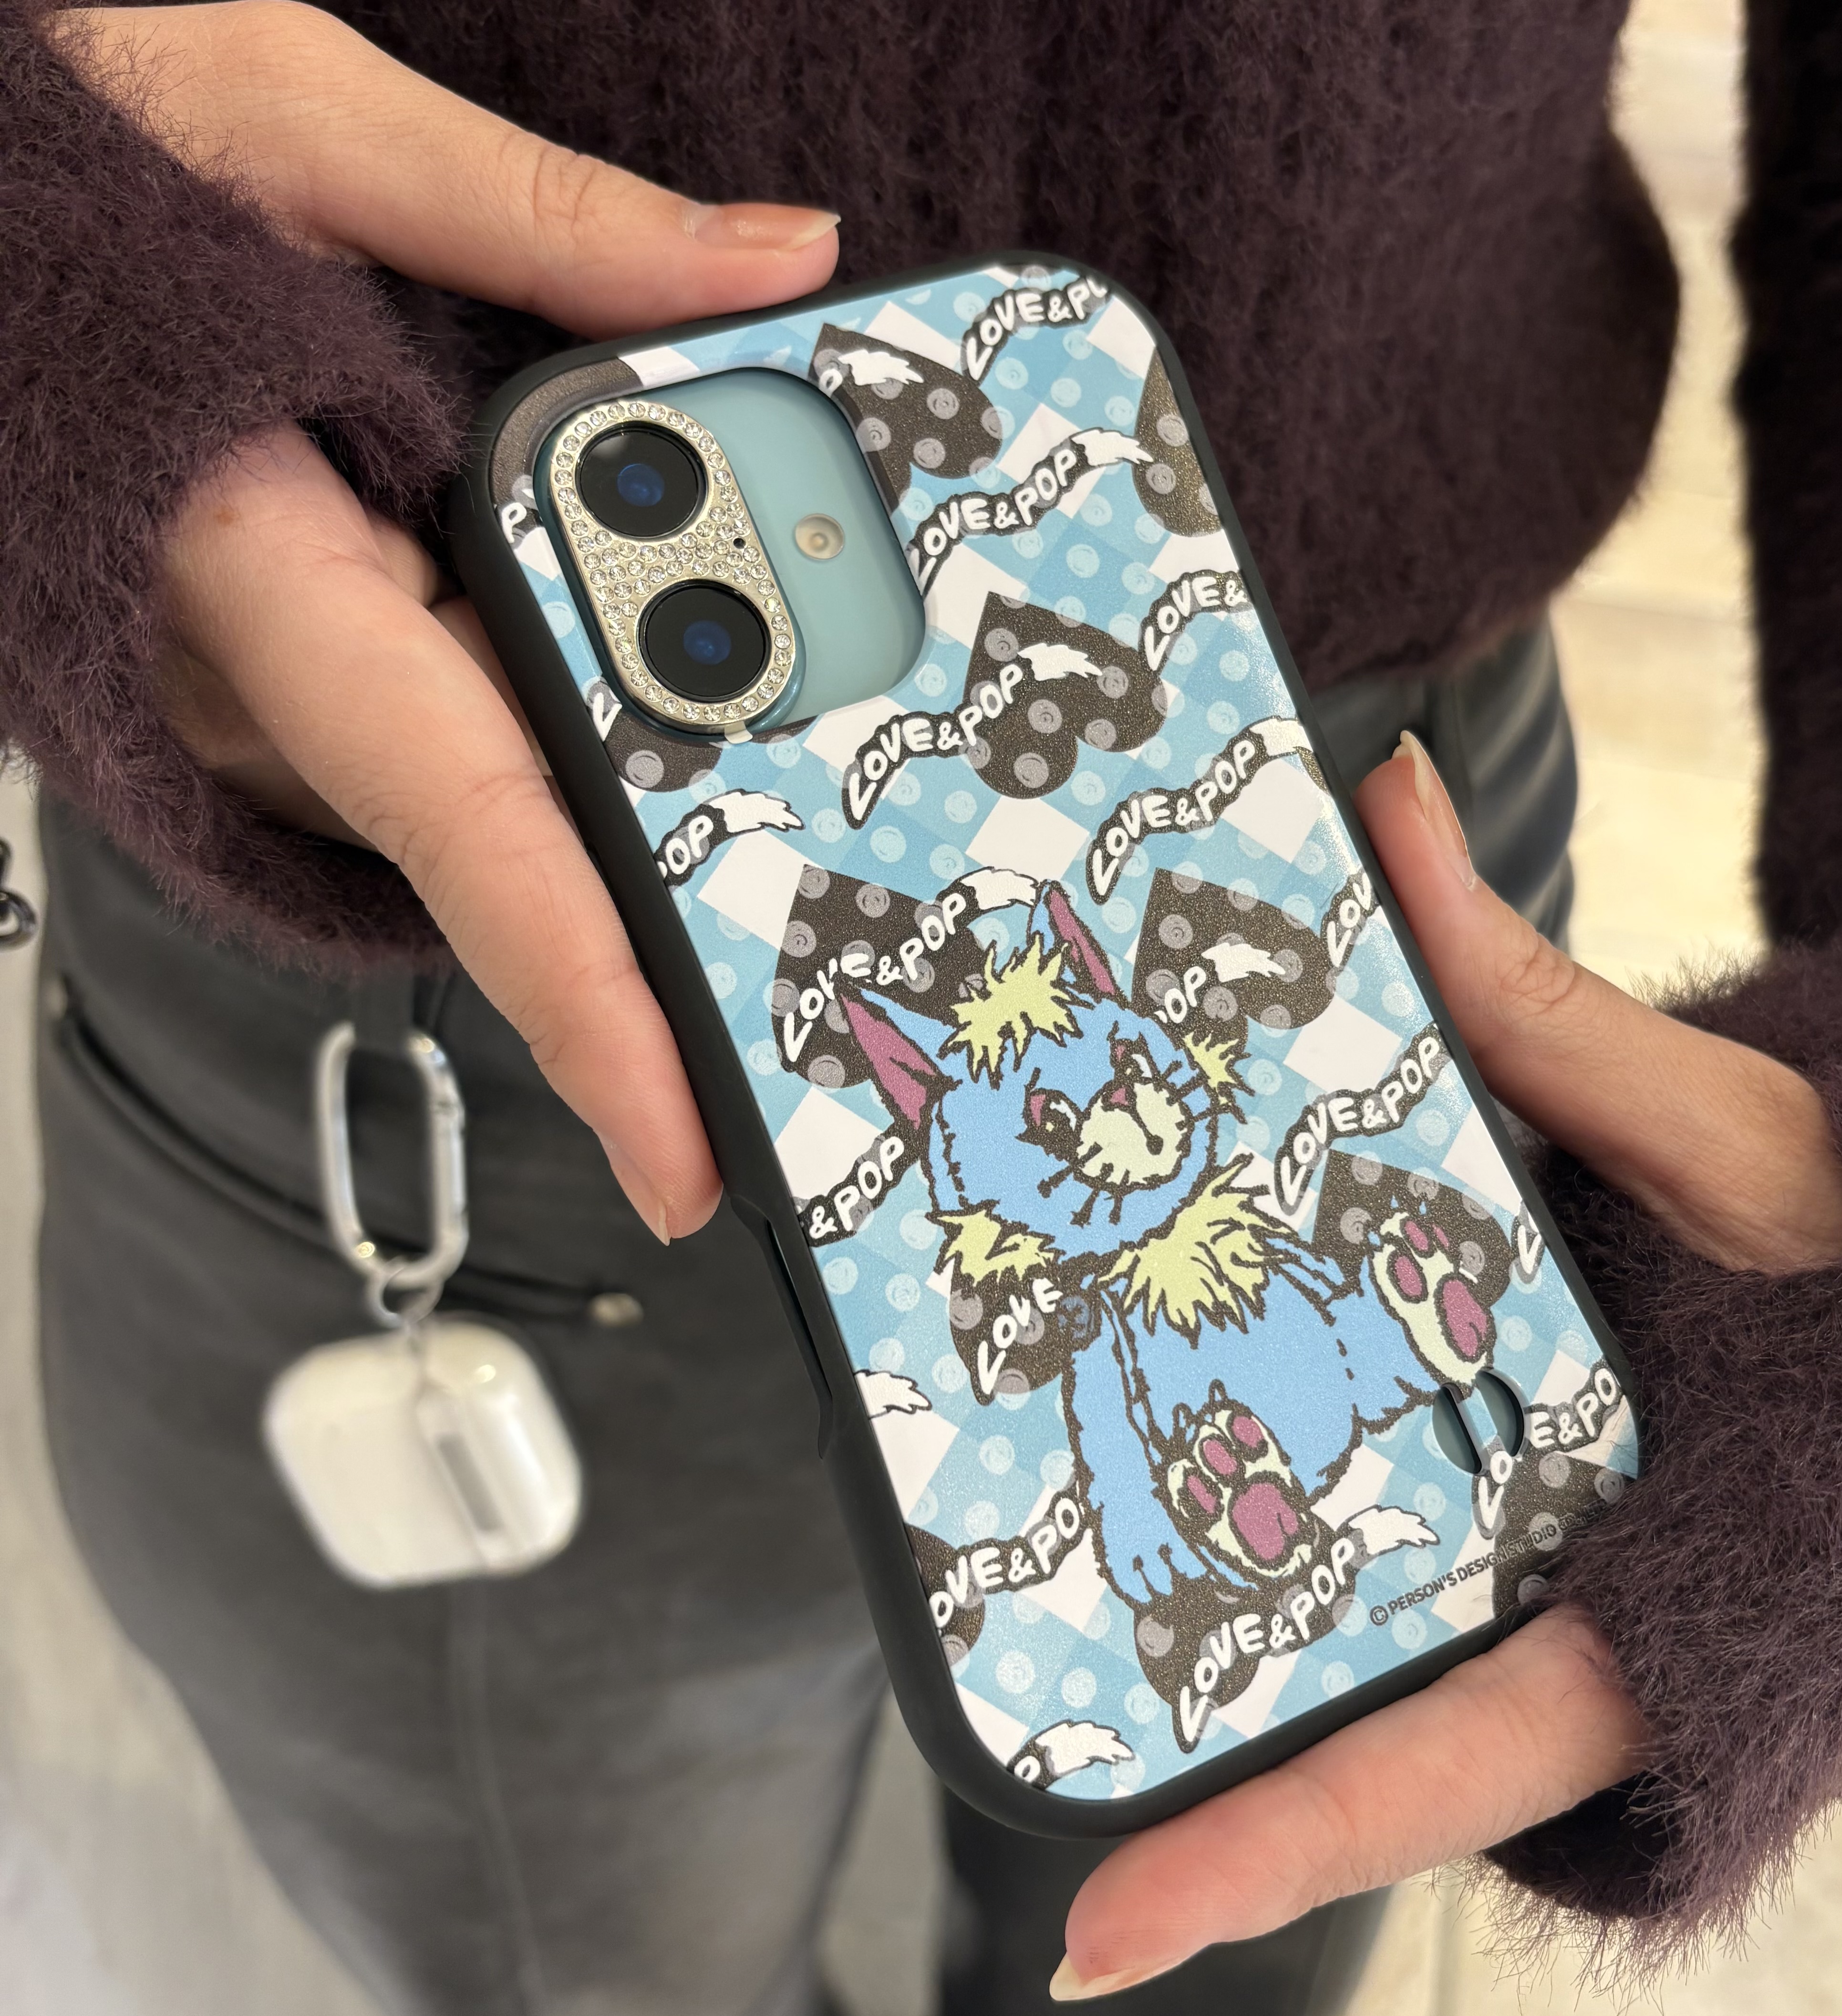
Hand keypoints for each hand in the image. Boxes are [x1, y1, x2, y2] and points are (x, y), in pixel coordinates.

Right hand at [53, 2, 841, 1238]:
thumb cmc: (72, 148)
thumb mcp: (297, 131)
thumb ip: (541, 218)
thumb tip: (775, 264)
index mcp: (266, 580)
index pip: (466, 825)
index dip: (586, 1008)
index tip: (687, 1159)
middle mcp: (289, 672)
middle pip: (528, 852)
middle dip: (695, 950)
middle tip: (864, 1046)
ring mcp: (307, 674)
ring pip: (518, 791)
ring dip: (683, 826)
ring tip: (863, 898)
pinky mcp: (336, 644)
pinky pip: (491, 722)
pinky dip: (618, 733)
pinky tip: (751, 722)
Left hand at [1050, 731, 1841, 2000]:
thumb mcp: (1737, 1138)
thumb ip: (1542, 1004)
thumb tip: (1389, 803)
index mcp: (1662, 1603)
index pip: (1439, 1766)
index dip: (1266, 1852)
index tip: (1094, 1933)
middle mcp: (1582, 1618)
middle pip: (1356, 1731)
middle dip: (1189, 1743)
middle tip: (1001, 1711)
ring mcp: (1543, 1573)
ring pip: (1358, 1642)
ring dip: (1212, 1629)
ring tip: (1028, 1577)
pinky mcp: (1521, 1507)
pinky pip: (1385, 1538)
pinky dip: (1279, 1506)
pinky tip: (1167, 1433)